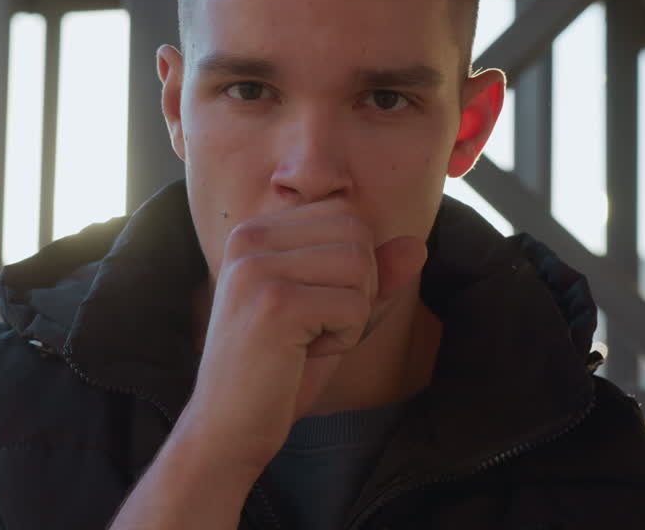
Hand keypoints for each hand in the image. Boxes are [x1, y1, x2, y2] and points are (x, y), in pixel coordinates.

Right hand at [176, 199, 427, 475]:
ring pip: (360, 266)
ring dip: (352, 314)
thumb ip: (372, 277)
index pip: (346, 217)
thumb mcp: (332, 313)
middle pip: (357, 235)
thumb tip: (416, 245)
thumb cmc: (279, 371)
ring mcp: (258, 267)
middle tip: (315, 328)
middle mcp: (249, 236)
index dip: (353, 269)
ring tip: (309, 340)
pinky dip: (345, 338)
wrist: (227, 428)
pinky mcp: (275, 303)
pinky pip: (355, 305)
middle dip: (358, 288)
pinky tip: (305, 355)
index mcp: (256, 230)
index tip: (312, 308)